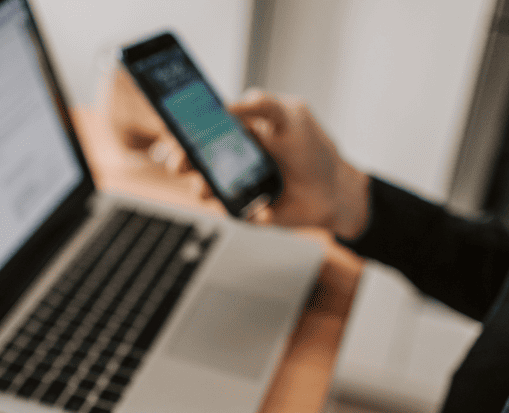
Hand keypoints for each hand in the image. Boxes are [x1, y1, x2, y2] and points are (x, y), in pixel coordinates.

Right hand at [149, 90, 370, 239]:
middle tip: (179, 163)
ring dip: (201, 187)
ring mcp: (236, 185)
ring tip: (206, 189)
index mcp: (238, 131)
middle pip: (195, 158)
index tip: (174, 131)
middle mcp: (232, 158)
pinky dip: (244, 210)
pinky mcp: (244, 210)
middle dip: (182, 160)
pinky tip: (262, 206)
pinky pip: (232, 212)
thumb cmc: (313, 150)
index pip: (202, 127)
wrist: (334, 191)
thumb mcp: (292, 115)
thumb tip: (228, 106)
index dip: (184, 129)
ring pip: (206, 186)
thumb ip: (262, 104)